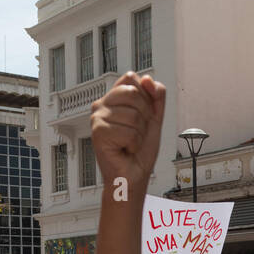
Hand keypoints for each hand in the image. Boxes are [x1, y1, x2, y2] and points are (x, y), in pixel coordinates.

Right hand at [89, 72, 165, 194]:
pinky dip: (134, 144)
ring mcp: (97, 118)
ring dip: (139, 134)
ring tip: (130, 142)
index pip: (132, 77)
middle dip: (144, 115)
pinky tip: (125, 149)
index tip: (142, 115)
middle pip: (133, 93)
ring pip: (133, 115)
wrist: (134, 175)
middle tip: (136, 131)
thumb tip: (148, 79)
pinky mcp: (98, 133)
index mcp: (113, 98)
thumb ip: (156, 95)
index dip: (145, 97)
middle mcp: (102, 105)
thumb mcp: (155, 117)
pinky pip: (129, 132)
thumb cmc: (140, 150)